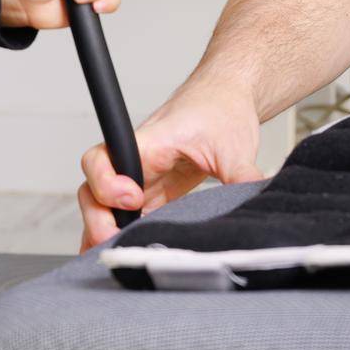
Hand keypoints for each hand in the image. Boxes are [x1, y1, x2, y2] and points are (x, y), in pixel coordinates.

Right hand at [76, 77, 263, 251]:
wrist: (226, 95)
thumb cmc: (222, 108)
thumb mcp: (236, 146)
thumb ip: (243, 177)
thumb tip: (257, 199)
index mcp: (150, 142)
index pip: (104, 158)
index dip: (106, 183)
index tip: (132, 199)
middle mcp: (138, 159)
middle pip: (93, 188)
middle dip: (97, 217)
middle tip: (117, 239)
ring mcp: (142, 177)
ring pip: (104, 205)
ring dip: (105, 230)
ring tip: (119, 254)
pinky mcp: (154, 191)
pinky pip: (126, 214)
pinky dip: (121, 233)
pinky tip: (126, 252)